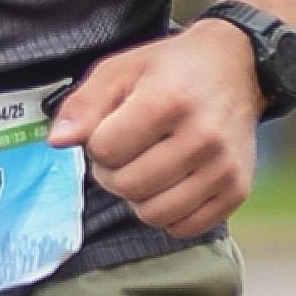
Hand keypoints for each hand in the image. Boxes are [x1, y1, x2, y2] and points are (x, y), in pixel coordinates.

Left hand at [47, 21, 259, 238]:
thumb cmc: (170, 69)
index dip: (97, 143)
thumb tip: (57, 142)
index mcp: (169, 100)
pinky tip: (170, 184)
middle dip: (113, 173)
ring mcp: (224, 167)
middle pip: (128, 186)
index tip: (111, 128)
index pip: (105, 151)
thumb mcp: (120, 70)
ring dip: (138, 197)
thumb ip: (83, 105)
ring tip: (146, 167)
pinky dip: (168, 213)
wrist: (237, 67)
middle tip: (125, 152)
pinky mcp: (237, 190)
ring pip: (154, 213)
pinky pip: (184, 227)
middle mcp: (203, 137)